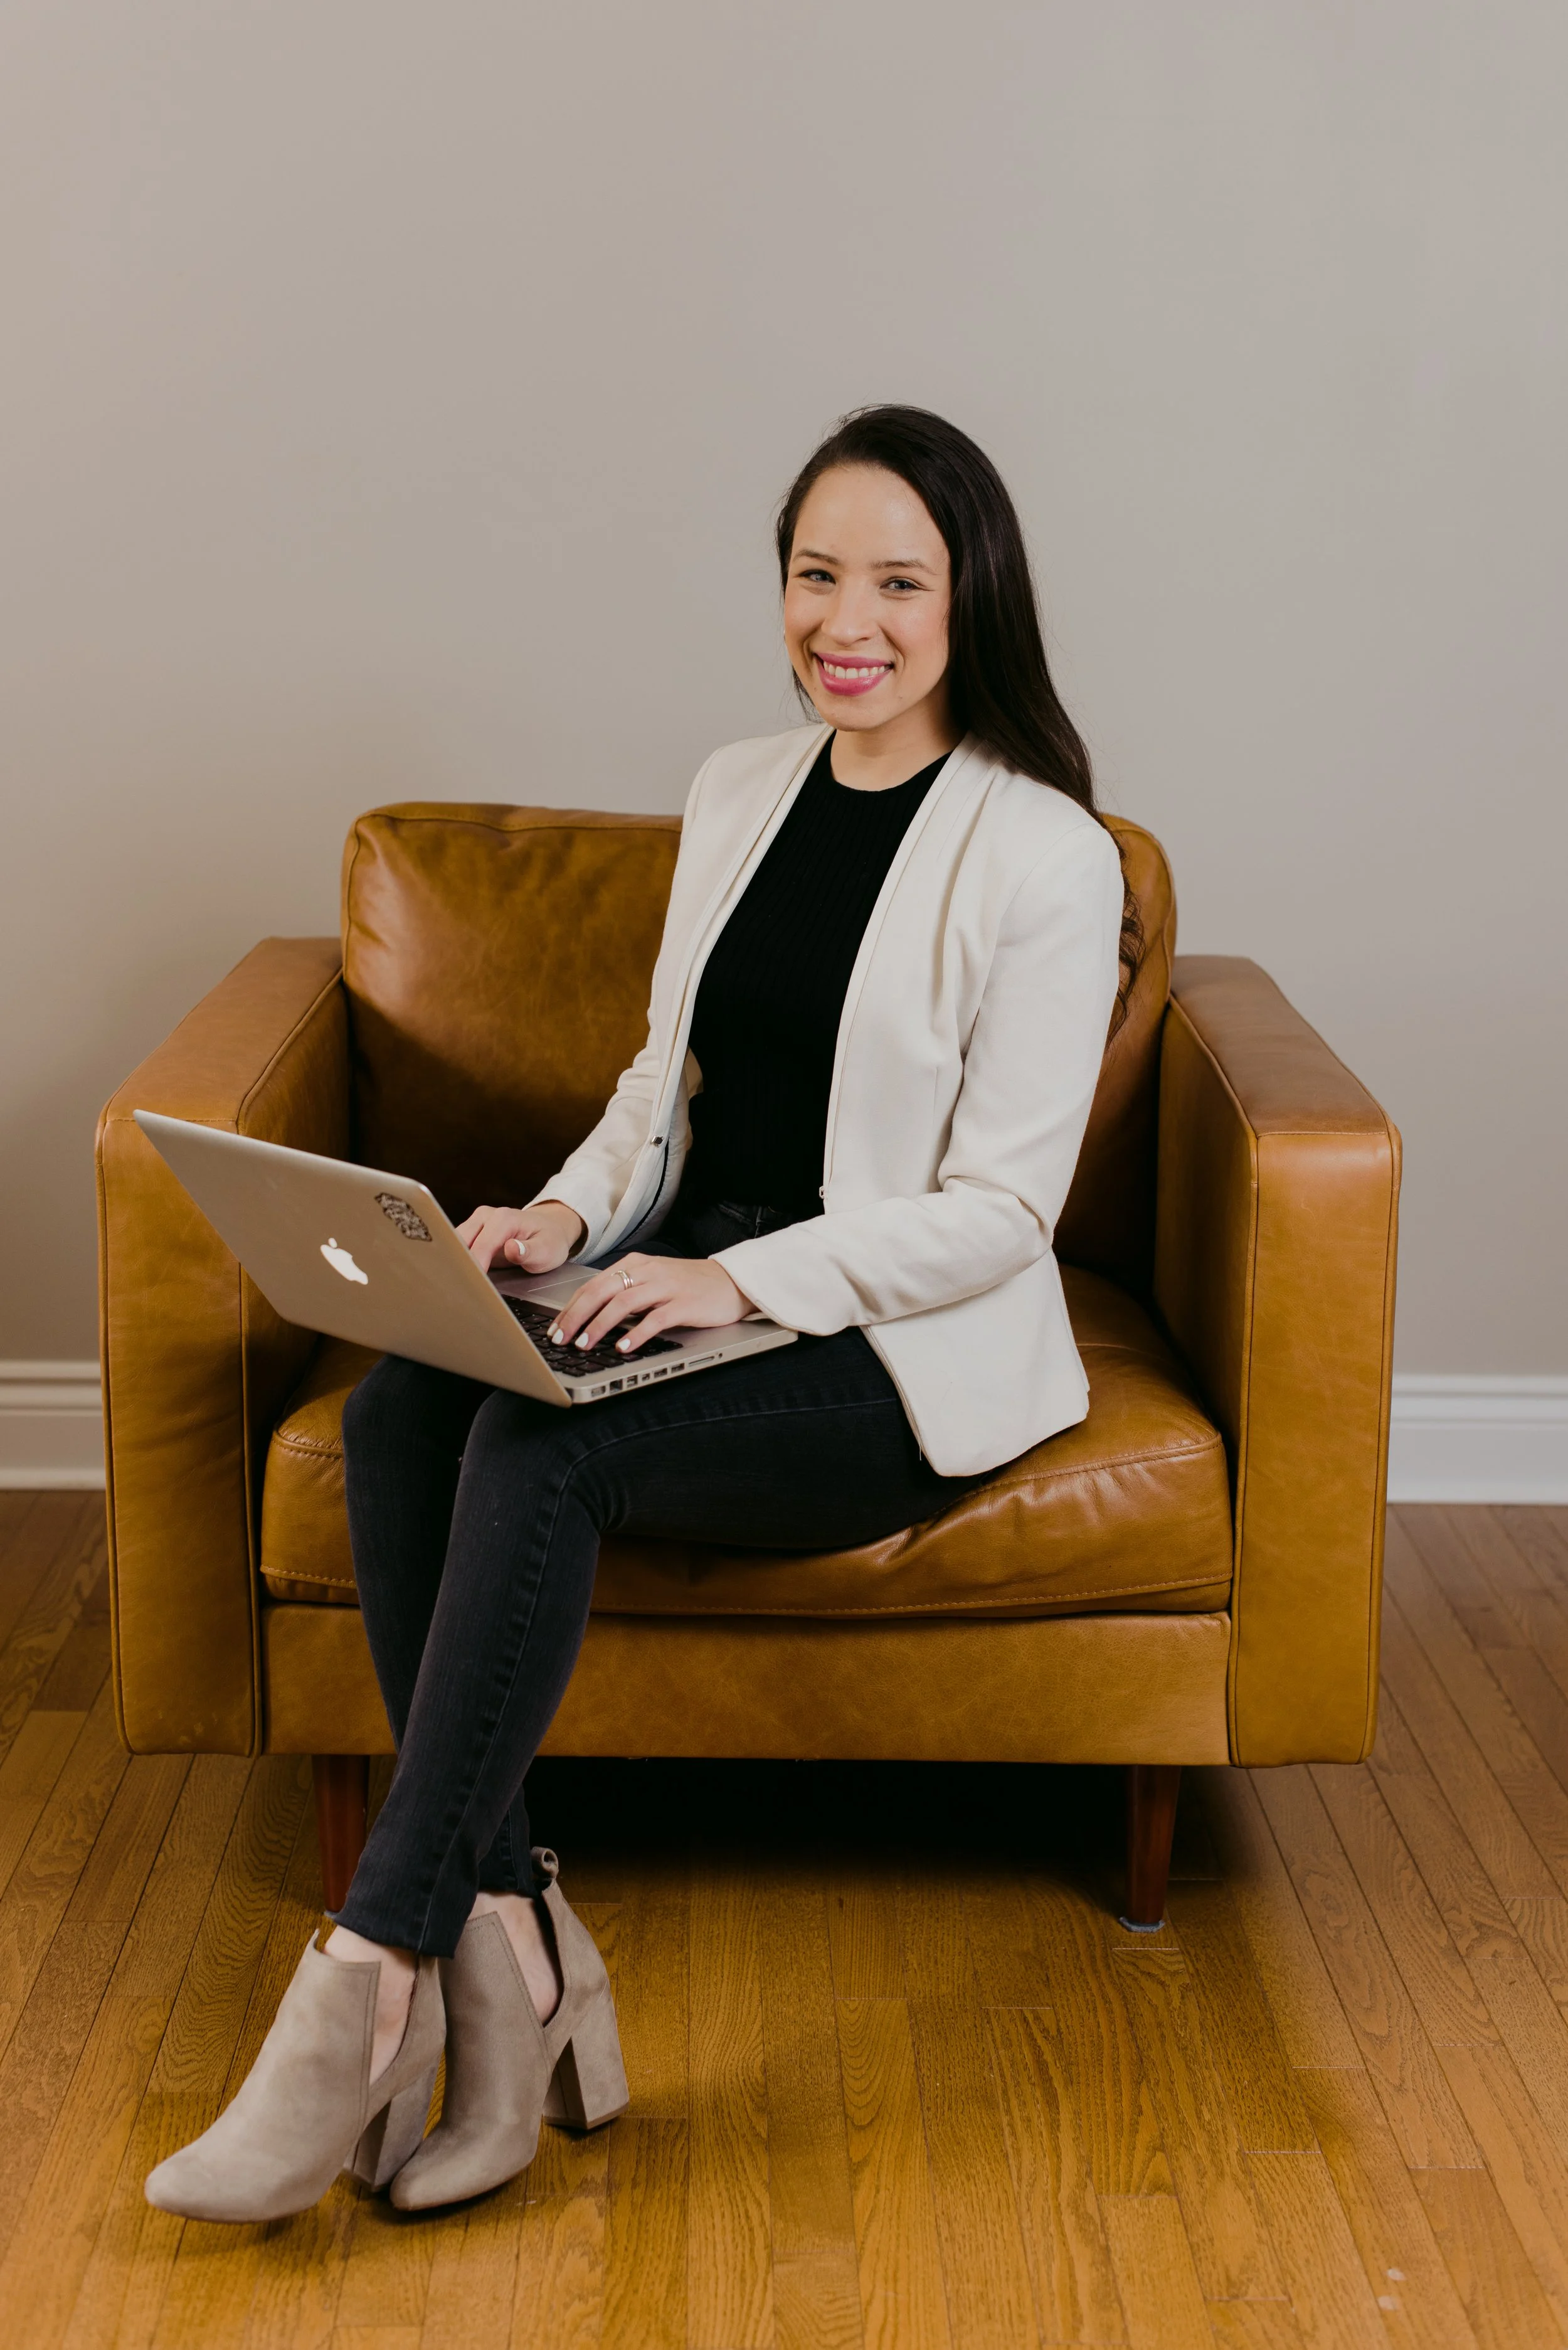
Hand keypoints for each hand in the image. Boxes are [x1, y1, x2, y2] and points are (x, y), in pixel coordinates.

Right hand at [455, 1199, 585, 1274]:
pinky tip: (459, 1276)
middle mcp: (487, 1216)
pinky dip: (457, 1261)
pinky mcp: (472, 1231)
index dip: (475, 1267)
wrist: (550, 1228)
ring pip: (454, 1243)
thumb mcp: (548, 1250)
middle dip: (459, 1265)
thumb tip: (511, 1248)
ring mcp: (477, 1222)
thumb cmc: (550, 1240)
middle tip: (459, 1289)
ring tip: (456, 1285)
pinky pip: (457, 1246)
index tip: (472, 1285)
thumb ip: (530, 1251)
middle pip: (461, 1242)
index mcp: (505, 1218)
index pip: (482, 1245)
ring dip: (454, 1263)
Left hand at [551, 1253, 752, 1354]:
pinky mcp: (685, 1304)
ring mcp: (667, 1286)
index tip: (555, 1328)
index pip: (593, 1284)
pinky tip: (623, 1347)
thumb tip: (591, 1318)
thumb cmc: (689, 1287)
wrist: (732, 1282)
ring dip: (600, 1324)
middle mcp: (648, 1271)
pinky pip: (655, 1319)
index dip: (570, 1307)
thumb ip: (627, 1294)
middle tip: (560, 1338)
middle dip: (576, 1316)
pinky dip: (636, 1334)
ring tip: (585, 1343)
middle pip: (602, 1290)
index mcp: (636, 1264)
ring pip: (623, 1302)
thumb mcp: (653, 1283)